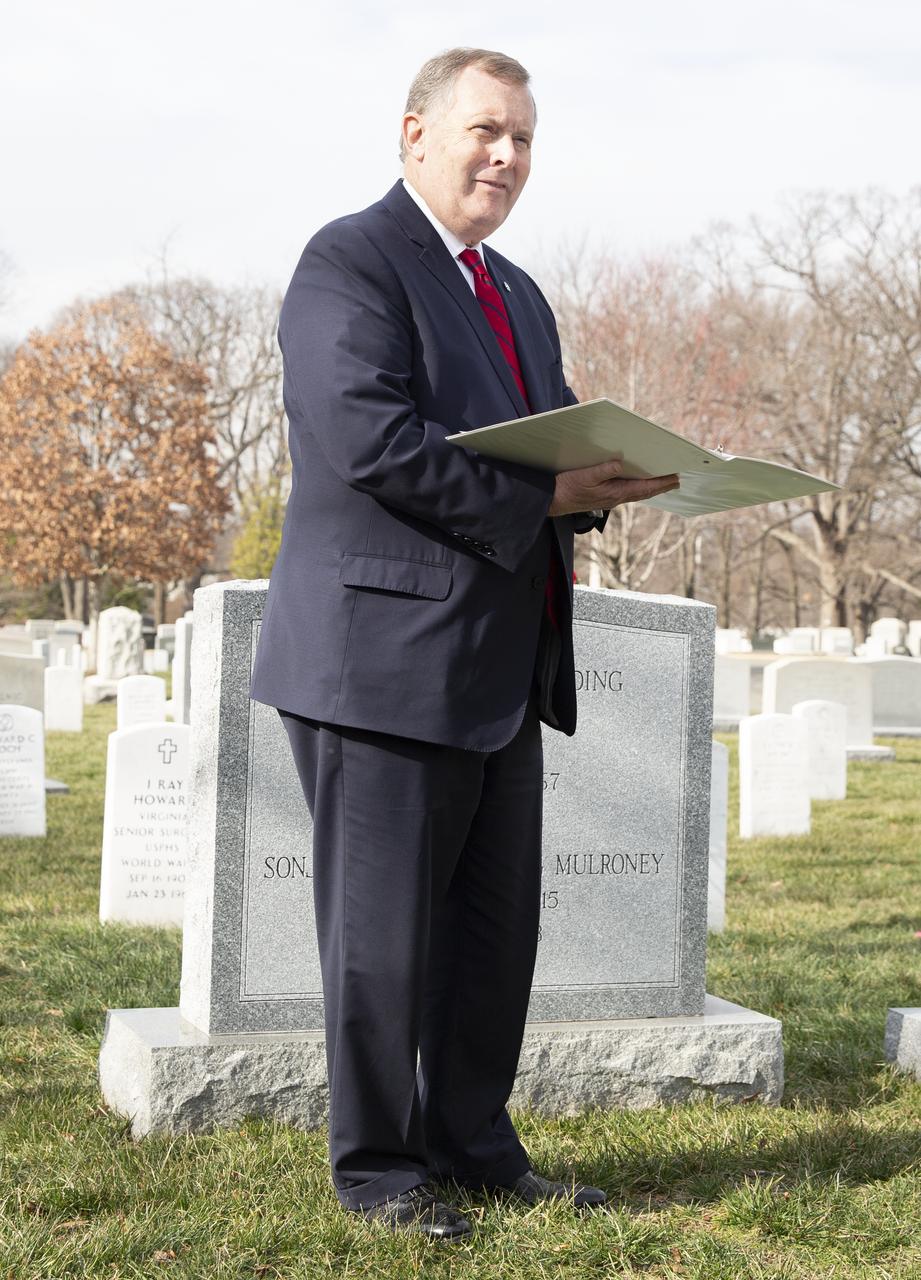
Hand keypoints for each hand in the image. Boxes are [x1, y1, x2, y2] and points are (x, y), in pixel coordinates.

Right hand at [548, 458, 679, 516]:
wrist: (552, 501)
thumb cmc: (567, 488)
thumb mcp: (585, 476)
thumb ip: (604, 470)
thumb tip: (620, 464)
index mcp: (614, 493)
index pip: (643, 488)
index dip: (661, 483)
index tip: (675, 478)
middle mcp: (615, 498)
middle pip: (644, 493)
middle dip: (660, 487)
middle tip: (676, 481)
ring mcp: (610, 499)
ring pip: (636, 494)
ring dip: (650, 488)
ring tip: (663, 483)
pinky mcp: (603, 497)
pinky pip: (627, 493)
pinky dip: (638, 489)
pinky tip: (638, 485)